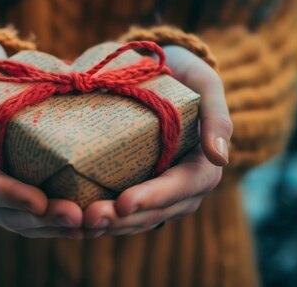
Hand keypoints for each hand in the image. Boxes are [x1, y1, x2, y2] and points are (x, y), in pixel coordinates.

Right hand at [0, 37, 83, 238]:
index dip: (12, 197)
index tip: (39, 202)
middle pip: (11, 214)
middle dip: (43, 219)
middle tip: (76, 218)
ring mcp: (2, 198)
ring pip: (28, 223)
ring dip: (58, 227)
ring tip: (88, 226)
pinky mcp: (23, 195)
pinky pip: (41, 217)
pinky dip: (62, 222)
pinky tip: (89, 224)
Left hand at [83, 44, 231, 236]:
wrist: (162, 71)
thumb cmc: (186, 74)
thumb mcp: (206, 84)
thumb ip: (217, 116)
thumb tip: (220, 159)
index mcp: (203, 166)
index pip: (183, 188)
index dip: (154, 198)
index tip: (124, 202)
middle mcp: (182, 187)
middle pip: (156, 212)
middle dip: (124, 219)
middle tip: (91, 218)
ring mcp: (158, 192)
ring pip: (137, 219)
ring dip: (109, 225)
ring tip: (79, 224)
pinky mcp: (135, 188)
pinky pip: (122, 212)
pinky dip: (102, 218)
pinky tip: (75, 220)